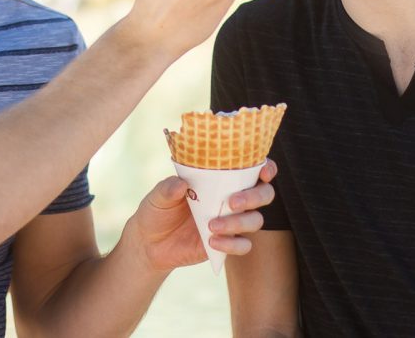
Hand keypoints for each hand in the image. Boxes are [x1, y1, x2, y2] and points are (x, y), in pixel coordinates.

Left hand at [127, 160, 276, 273]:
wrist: (148, 244)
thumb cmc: (157, 210)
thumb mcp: (158, 196)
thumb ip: (168, 188)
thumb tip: (182, 184)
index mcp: (219, 180)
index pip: (252, 170)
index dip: (266, 168)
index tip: (264, 171)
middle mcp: (231, 199)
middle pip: (264, 194)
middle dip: (254, 197)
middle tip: (231, 202)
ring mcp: (231, 222)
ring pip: (256, 220)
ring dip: (238, 222)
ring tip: (212, 225)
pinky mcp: (227, 244)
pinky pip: (243, 246)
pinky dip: (232, 244)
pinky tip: (212, 241)